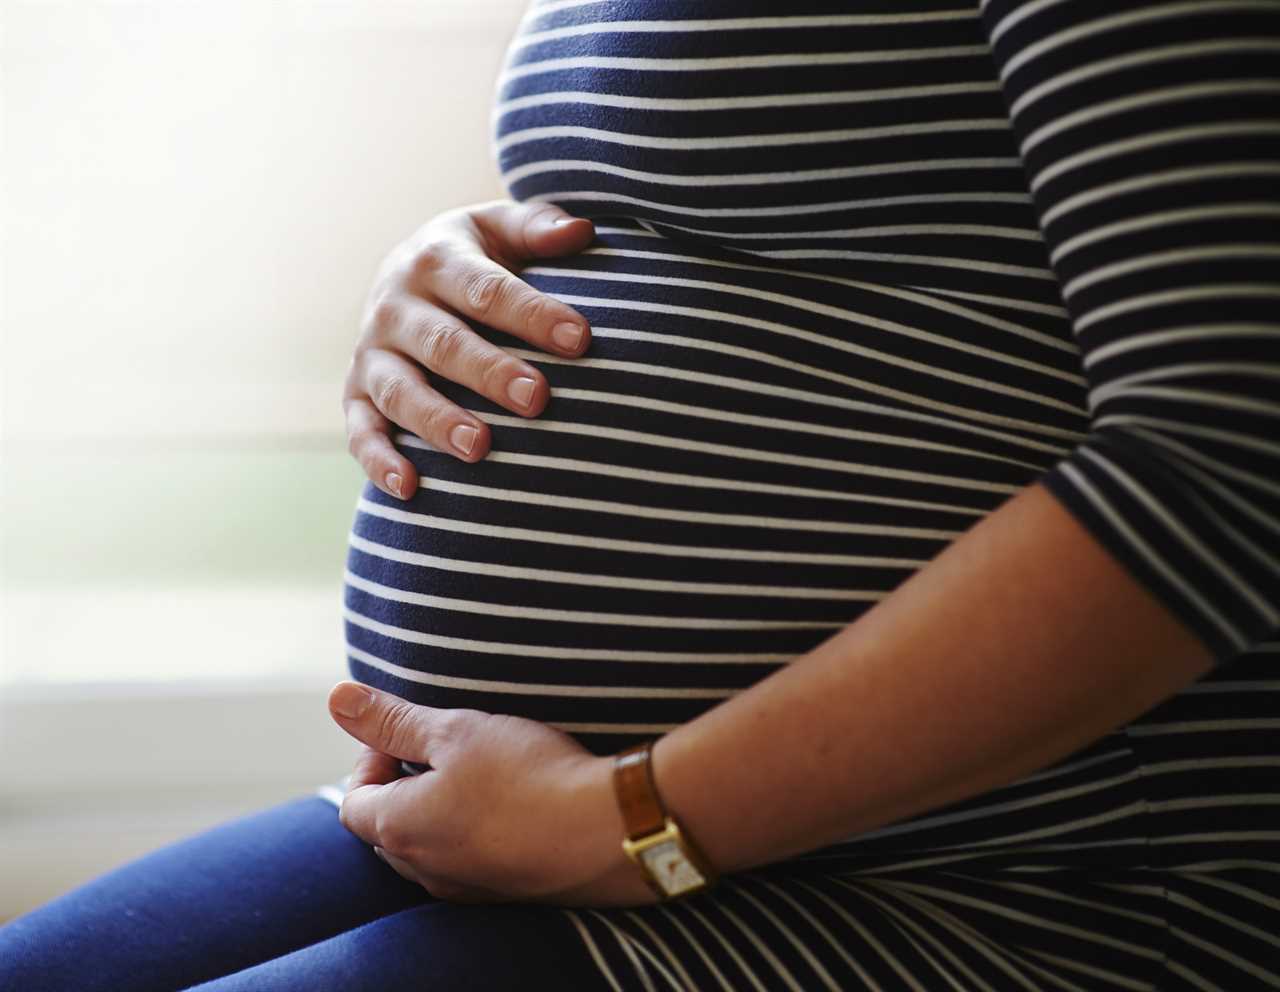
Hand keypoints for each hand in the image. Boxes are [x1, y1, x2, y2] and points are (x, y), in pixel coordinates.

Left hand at [327, 681, 660, 907]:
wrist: (607, 831)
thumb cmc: (527, 774)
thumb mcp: (455, 729)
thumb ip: (393, 719)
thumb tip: (337, 699)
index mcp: (399, 829)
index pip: (353, 801)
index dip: (371, 758)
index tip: (410, 732)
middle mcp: (424, 870)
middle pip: (387, 829)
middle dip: (403, 785)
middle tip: (444, 748)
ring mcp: (465, 888)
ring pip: (429, 848)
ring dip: (440, 810)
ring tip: (482, 772)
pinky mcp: (505, 893)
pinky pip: (469, 862)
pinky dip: (475, 832)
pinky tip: (515, 803)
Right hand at [343, 199, 595, 498]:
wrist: (408, 275)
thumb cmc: (475, 258)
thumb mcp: (499, 230)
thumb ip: (538, 229)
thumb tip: (582, 231)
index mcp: (436, 259)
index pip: (487, 289)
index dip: (532, 314)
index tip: (580, 338)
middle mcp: (396, 305)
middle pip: (444, 343)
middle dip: (490, 372)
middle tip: (538, 399)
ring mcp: (372, 353)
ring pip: (400, 390)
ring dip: (437, 420)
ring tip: (480, 448)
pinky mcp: (356, 394)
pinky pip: (361, 430)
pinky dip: (378, 459)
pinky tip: (410, 487)